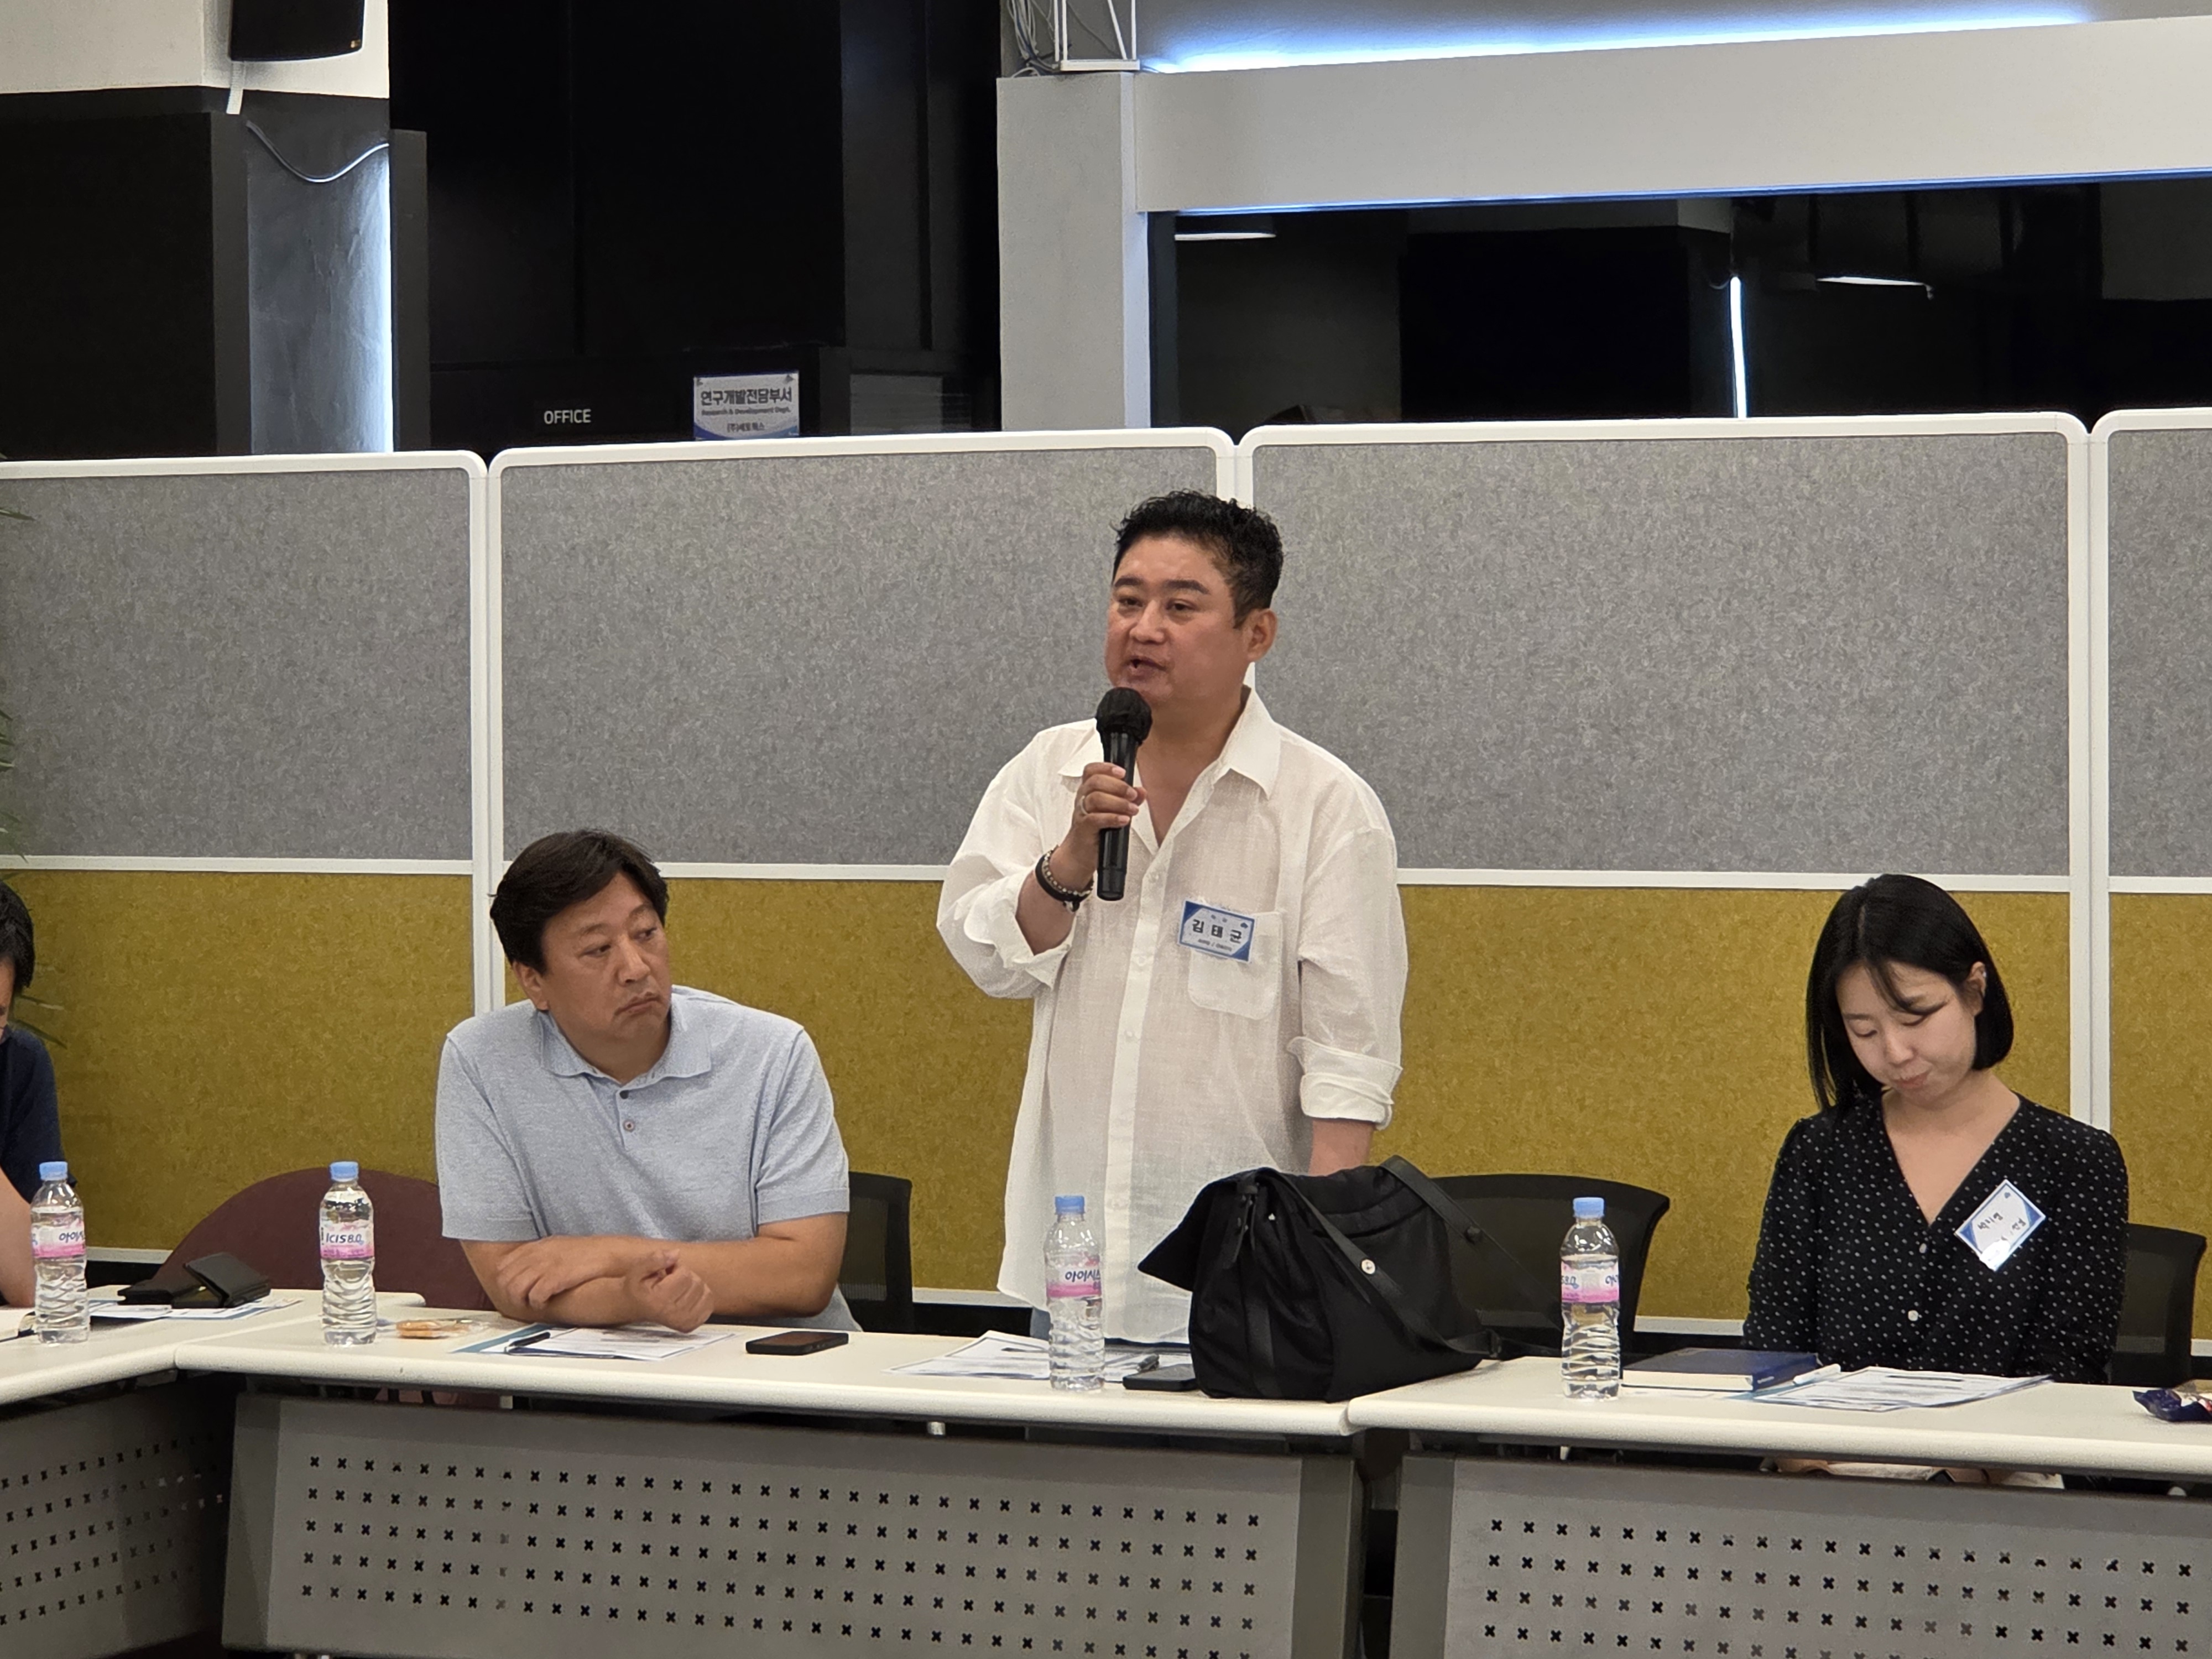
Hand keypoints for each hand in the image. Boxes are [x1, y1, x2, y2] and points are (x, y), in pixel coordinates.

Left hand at [495, 1235, 642, 1310]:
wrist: (610, 1253)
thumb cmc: (588, 1253)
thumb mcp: (560, 1246)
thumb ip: (541, 1255)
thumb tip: (525, 1268)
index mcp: (537, 1246)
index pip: (504, 1265)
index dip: (504, 1281)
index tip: (513, 1290)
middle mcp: (537, 1255)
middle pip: (505, 1279)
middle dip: (509, 1294)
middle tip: (521, 1302)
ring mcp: (546, 1265)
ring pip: (515, 1288)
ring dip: (521, 1300)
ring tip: (532, 1304)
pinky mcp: (556, 1277)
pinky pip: (534, 1295)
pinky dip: (536, 1303)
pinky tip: (546, 1303)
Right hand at [628, 1252, 714, 1332]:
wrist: (634, 1306)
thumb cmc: (638, 1286)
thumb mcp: (637, 1267)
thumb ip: (655, 1258)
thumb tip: (676, 1253)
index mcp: (658, 1300)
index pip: (685, 1275)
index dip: (677, 1267)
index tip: (667, 1271)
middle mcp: (672, 1314)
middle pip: (696, 1283)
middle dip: (685, 1276)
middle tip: (671, 1280)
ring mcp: (683, 1322)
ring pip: (705, 1292)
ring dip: (693, 1285)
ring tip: (677, 1288)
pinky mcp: (691, 1325)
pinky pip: (709, 1304)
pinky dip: (702, 1296)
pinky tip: (687, 1296)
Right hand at [1053, 761, 1145, 889]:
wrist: (1080, 854)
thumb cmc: (1096, 831)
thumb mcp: (1114, 811)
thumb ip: (1128, 799)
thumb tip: (1141, 791)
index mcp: (1088, 790)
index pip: (1092, 770)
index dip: (1106, 767)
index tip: (1123, 772)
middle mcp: (1083, 798)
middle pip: (1095, 782)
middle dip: (1118, 786)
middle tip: (1132, 794)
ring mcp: (1081, 813)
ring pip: (1095, 798)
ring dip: (1118, 802)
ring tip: (1131, 809)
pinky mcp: (1083, 828)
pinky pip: (1095, 818)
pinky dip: (1112, 817)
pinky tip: (1123, 820)